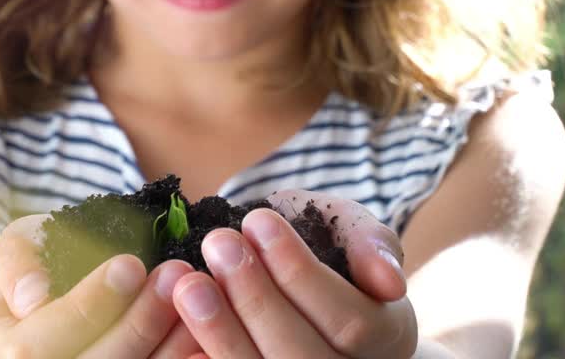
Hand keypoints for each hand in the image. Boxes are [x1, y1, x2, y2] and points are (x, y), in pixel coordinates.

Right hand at [0, 213, 206, 358]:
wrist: (56, 303)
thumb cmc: (40, 266)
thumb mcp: (20, 248)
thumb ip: (18, 260)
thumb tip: (35, 297)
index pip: (38, 342)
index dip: (89, 305)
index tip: (131, 264)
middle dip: (138, 324)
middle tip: (177, 274)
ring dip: (168, 347)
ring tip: (200, 300)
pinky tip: (204, 337)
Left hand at [170, 191, 416, 358]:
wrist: (299, 289)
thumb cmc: (326, 253)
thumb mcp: (352, 232)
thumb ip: (370, 242)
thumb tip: (387, 281)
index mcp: (385, 337)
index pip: (349, 320)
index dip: (301, 273)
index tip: (257, 220)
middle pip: (302, 355)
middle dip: (256, 298)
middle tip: (218, 244)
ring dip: (222, 332)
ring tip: (189, 284)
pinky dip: (204, 358)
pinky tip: (177, 328)